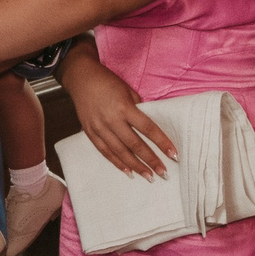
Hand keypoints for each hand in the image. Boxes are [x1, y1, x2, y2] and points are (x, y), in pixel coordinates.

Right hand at [59, 44, 174, 177]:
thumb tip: (148, 126)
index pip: (148, 128)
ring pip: (120, 152)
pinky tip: (128, 171)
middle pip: (135, 144)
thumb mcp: (128, 90)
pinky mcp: (90, 132)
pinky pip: (105, 151)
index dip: (162, 142)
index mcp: (124, 107)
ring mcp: (99, 127)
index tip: (173, 154)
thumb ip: (139, 108)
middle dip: (150, 160)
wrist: (81, 78)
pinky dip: (117, 163)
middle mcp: (112, 119)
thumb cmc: (108, 81)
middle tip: (163, 173)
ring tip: (148, 177)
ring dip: (136, 166)